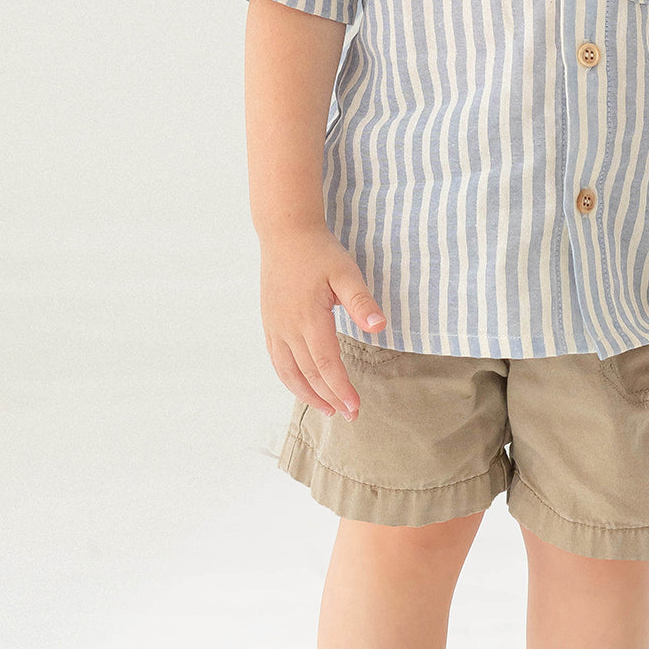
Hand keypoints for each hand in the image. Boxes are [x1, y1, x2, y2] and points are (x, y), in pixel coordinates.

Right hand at [259, 224, 387, 420]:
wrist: (285, 233)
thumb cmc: (319, 251)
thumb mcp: (346, 271)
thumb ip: (360, 301)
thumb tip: (378, 326)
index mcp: (309, 317)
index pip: (326, 364)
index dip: (341, 388)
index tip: (355, 407)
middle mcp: (287, 327)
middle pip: (308, 373)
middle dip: (329, 397)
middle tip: (348, 415)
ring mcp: (274, 326)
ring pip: (288, 372)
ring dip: (307, 394)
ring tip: (327, 409)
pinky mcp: (269, 323)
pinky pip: (277, 360)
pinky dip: (289, 379)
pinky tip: (301, 386)